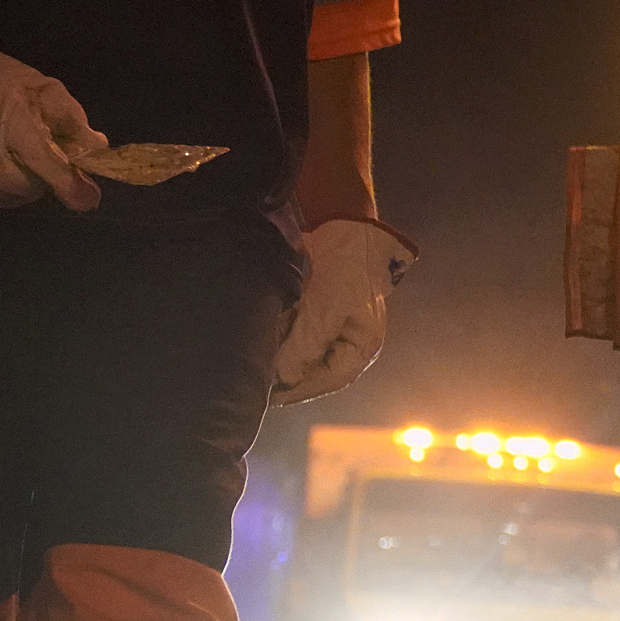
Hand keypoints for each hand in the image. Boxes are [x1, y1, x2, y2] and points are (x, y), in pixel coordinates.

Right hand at [0, 1, 104, 209]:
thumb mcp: (40, 87)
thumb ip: (70, 120)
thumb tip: (96, 150)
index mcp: (14, 132)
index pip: (49, 172)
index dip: (71, 187)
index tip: (86, 197)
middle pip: (28, 190)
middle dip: (38, 176)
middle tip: (31, 154)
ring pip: (1, 198)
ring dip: (11, 183)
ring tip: (4, 155)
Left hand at [274, 216, 417, 404]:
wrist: (344, 223)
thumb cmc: (346, 266)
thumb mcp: (327, 305)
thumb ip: (307, 342)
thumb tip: (285, 376)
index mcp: (362, 345)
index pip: (331, 379)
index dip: (301, 390)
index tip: (272, 397)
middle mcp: (349, 340)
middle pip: (317, 370)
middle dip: (289, 377)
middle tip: (259, 386)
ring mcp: (333, 326)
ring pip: (304, 353)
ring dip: (282, 358)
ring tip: (257, 364)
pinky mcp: (317, 311)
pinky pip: (297, 334)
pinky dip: (281, 338)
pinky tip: (264, 339)